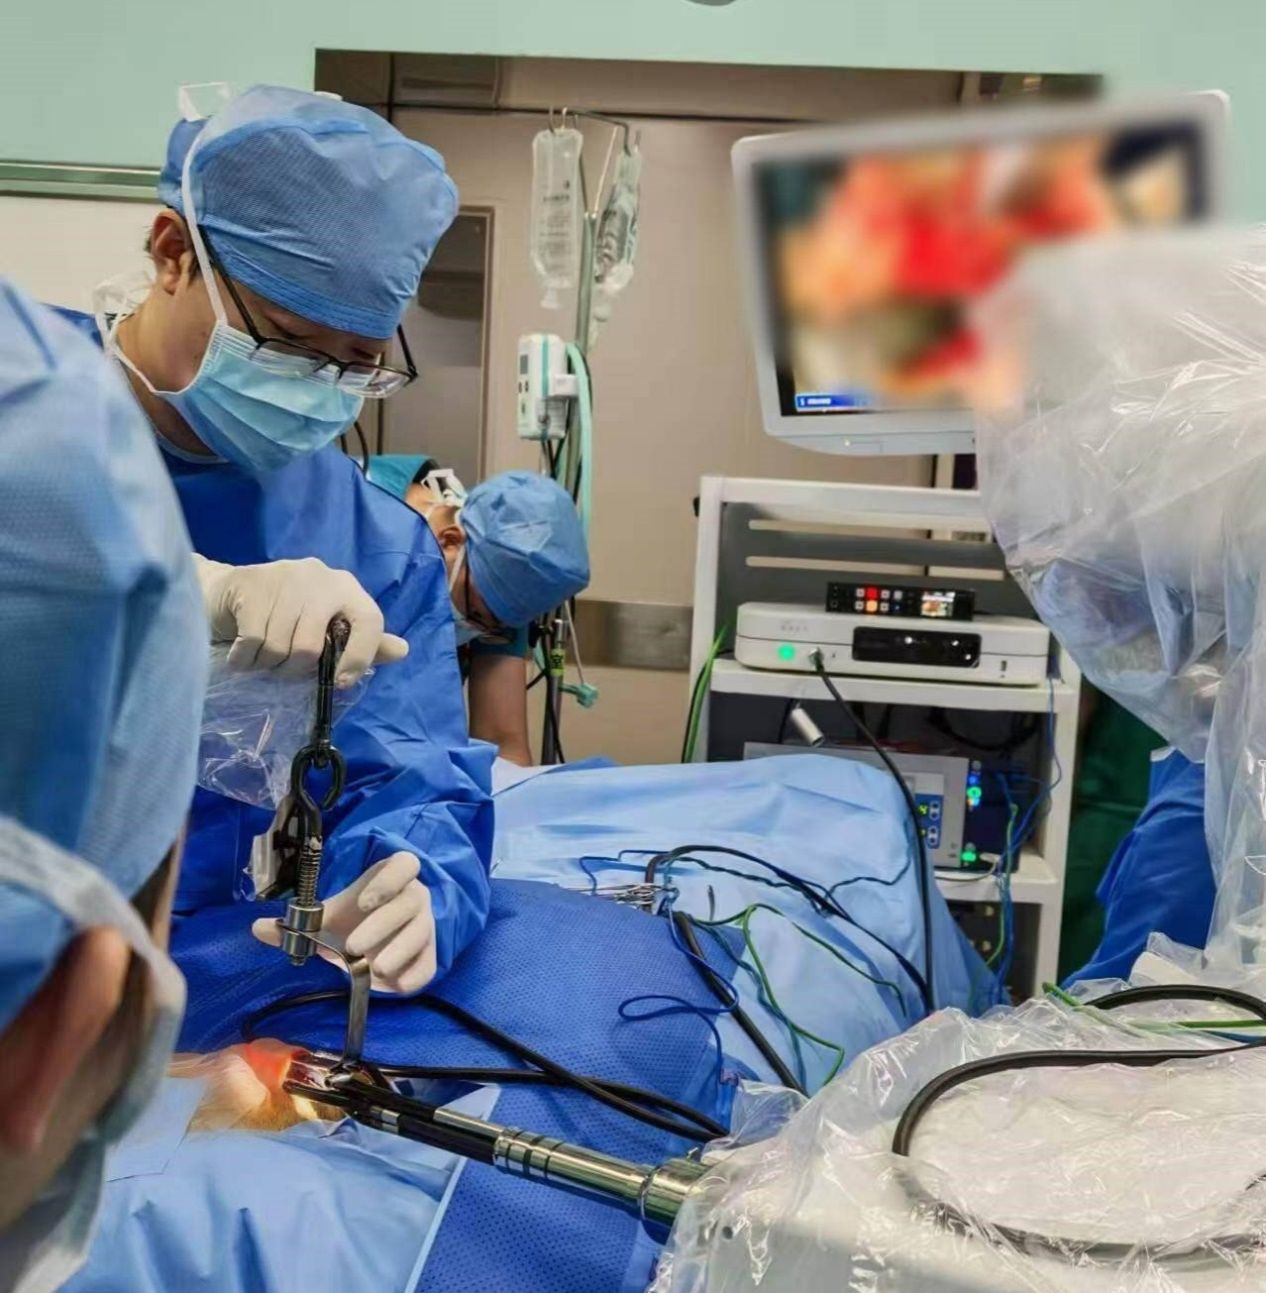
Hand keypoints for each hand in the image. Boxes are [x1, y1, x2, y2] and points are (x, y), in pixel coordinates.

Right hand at [195, 554, 407, 686]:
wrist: (229, 591)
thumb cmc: (285, 616)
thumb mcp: (327, 628)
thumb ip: (364, 642)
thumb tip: (402, 651)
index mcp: (346, 589)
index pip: (369, 622)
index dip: (359, 657)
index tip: (341, 682)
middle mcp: (321, 578)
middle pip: (312, 646)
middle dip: (292, 670)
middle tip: (280, 669)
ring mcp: (286, 577)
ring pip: (281, 645)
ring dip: (265, 665)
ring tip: (260, 659)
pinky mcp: (252, 584)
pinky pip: (253, 639)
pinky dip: (244, 659)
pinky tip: (241, 655)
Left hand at [252, 853, 436, 993]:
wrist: (376, 945)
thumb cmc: (352, 922)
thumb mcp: (327, 919)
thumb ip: (296, 923)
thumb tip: (257, 928)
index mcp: (392, 878)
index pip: (405, 864)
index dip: (388, 880)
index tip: (364, 901)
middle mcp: (415, 897)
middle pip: (412, 902)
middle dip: (382, 925)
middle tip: (354, 947)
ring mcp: (426, 927)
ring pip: (422, 934)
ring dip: (398, 952)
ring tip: (372, 970)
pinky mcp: (430, 956)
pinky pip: (429, 965)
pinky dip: (413, 976)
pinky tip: (392, 984)